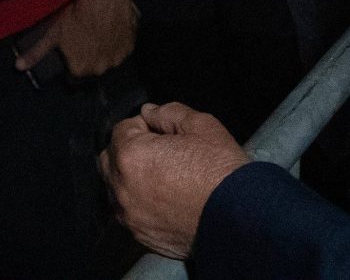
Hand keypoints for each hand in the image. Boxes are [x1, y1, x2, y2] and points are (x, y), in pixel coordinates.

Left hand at [16, 0, 137, 78]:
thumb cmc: (75, 16)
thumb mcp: (52, 34)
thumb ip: (36, 53)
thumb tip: (18, 67)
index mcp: (81, 70)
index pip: (75, 74)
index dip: (72, 61)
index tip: (72, 49)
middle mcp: (101, 69)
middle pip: (94, 67)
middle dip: (89, 56)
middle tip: (85, 37)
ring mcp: (118, 57)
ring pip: (110, 58)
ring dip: (105, 49)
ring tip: (99, 30)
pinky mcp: (131, 44)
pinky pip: (124, 46)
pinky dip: (119, 39)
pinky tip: (112, 26)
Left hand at [100, 103, 252, 259]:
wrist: (238, 218)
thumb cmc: (220, 171)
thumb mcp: (201, 125)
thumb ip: (168, 112)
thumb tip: (149, 112)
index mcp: (131, 156)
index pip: (120, 130)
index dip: (142, 125)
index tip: (161, 130)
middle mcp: (123, 189)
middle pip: (110, 160)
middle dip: (128, 150)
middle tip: (158, 150)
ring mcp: (130, 216)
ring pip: (116, 189)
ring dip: (130, 178)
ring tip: (162, 175)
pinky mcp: (141, 236)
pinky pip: (129, 213)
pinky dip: (139, 203)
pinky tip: (164, 198)